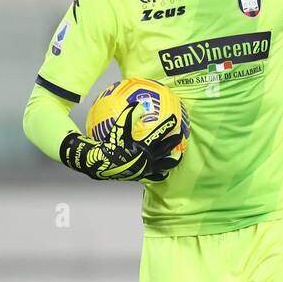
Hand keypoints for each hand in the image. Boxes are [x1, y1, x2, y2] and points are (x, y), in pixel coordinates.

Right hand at [60, 105, 181, 181]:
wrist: (101, 165)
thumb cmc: (110, 145)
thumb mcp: (118, 128)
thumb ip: (129, 115)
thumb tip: (139, 104)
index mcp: (144, 146)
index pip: (160, 133)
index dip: (168, 125)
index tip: (175, 119)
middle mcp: (148, 158)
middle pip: (167, 148)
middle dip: (175, 140)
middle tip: (180, 135)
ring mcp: (147, 168)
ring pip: (166, 164)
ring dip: (174, 159)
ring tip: (179, 155)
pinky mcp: (143, 176)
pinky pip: (156, 177)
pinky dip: (162, 174)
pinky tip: (165, 171)